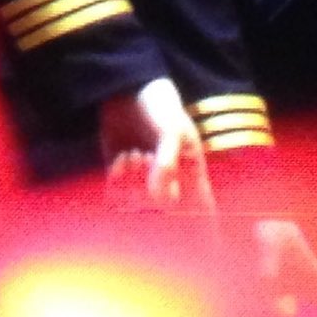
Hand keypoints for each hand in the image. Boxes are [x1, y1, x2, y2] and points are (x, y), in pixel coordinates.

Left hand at [99, 76, 213, 210]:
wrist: (127, 91)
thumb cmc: (160, 108)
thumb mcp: (171, 132)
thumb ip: (168, 166)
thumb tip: (162, 201)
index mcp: (189, 168)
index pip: (200, 201)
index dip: (196, 215)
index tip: (191, 226)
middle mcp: (167, 177)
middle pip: (161, 207)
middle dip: (149, 189)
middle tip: (145, 157)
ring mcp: (143, 176)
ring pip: (136, 201)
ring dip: (131, 181)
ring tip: (132, 154)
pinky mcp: (120, 173)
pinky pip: (117, 192)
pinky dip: (116, 179)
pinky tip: (120, 158)